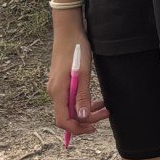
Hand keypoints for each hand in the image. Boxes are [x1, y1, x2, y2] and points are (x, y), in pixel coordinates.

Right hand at [49, 16, 107, 139]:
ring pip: (70, 108)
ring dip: (86, 111)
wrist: (68, 30)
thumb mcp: (83, 73)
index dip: (77, 129)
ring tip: (104, 107)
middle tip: (106, 113)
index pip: (64, 121)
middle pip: (68, 116)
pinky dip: (82, 102)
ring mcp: (57, 87)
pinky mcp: (61, 82)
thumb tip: (83, 117)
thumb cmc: (77, 49)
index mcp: (58, 91)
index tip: (94, 127)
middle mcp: (54, 92)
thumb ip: (82, 96)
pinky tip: (95, 100)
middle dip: (86, 119)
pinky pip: (70, 99)